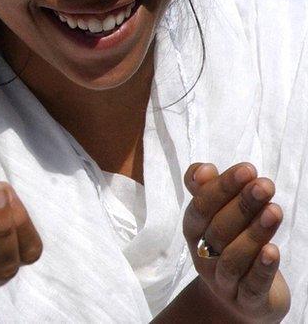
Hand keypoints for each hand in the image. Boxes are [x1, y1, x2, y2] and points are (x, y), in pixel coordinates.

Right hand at [182, 162, 289, 322]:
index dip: (222, 188)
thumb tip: (203, 169)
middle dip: (241, 204)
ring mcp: (223, 281)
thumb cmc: (229, 247)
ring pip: (233, 258)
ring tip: (275, 211)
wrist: (238, 301)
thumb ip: (207, 191)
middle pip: (217, 230)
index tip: (247, 169)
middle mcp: (204, 256)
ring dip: (253, 233)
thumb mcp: (216, 218)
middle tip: (265, 185)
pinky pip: (251, 287)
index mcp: (194, 231)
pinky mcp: (247, 302)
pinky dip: (261, 269)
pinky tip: (273, 251)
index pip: (201, 207)